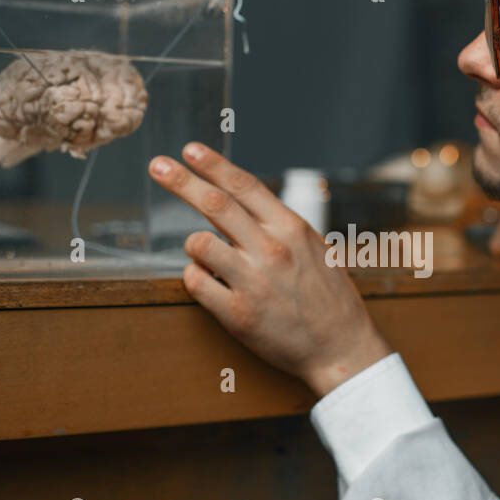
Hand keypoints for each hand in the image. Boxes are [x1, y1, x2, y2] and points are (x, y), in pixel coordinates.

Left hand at [149, 143, 391, 397]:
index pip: (245, 186)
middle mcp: (272, 250)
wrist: (341, 349)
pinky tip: (208, 281)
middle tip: (157, 165)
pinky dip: (194, 277)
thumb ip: (280, 226)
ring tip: (207, 255)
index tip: (189, 150)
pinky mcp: (238, 314)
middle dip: (181, 181)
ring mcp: (253, 282)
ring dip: (194, 245)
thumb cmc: (330, 298)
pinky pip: (196, 282)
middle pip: (215, 204)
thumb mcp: (316, 249)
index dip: (213, 165)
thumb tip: (243, 203)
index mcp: (292, 229)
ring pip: (199, 244)